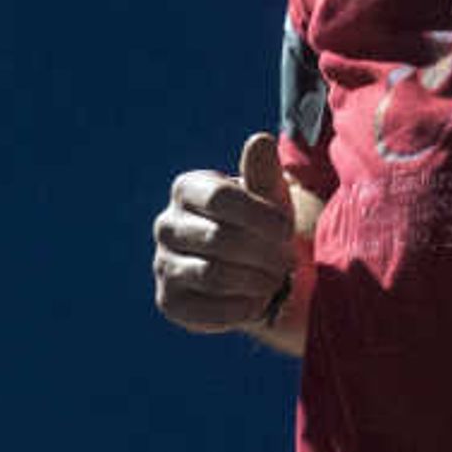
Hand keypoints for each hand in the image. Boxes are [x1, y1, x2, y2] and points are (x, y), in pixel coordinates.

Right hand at [153, 133, 303, 332]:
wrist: (256, 272)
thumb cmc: (264, 226)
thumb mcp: (271, 196)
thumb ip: (265, 172)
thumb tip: (260, 141)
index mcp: (187, 189)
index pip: (220, 198)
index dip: (260, 216)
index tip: (287, 230)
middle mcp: (166, 225)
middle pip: (218, 239)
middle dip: (263, 253)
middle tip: (289, 262)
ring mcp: (162, 264)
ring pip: (213, 275)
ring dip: (256, 281)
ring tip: (277, 280)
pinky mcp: (169, 302)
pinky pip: (208, 311)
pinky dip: (243, 308)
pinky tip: (259, 301)